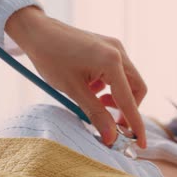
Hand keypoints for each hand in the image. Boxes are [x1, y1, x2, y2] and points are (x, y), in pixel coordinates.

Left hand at [5, 7, 147, 147]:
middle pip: (137, 89)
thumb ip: (95, 114)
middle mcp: (118, 52)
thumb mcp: (73, 90)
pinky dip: (109, 87)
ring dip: (117, 98)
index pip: (130, 100)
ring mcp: (114, 48)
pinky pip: (117, 73)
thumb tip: (111, 138)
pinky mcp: (107, 48)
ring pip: (127, 81)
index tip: (140, 144)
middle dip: (127, 109)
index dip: (135, 125)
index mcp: (112, 61)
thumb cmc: (51, 58)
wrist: (36, 32)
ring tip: (96, 103)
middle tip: (111, 124)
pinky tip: (91, 89)